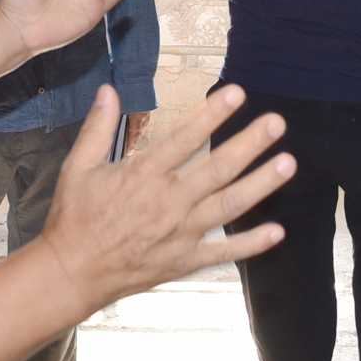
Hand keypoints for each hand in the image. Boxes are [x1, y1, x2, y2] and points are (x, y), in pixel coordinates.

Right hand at [38, 85, 292, 308]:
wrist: (72, 272)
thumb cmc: (74, 217)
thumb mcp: (78, 167)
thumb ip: (98, 128)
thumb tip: (109, 88)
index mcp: (143, 175)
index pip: (185, 138)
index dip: (213, 115)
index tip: (238, 94)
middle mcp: (168, 202)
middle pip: (217, 169)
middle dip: (250, 144)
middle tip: (277, 122)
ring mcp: (180, 233)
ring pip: (228, 205)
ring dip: (261, 185)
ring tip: (288, 164)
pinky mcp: (184, 260)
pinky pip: (223, 253)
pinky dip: (251, 244)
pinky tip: (277, 232)